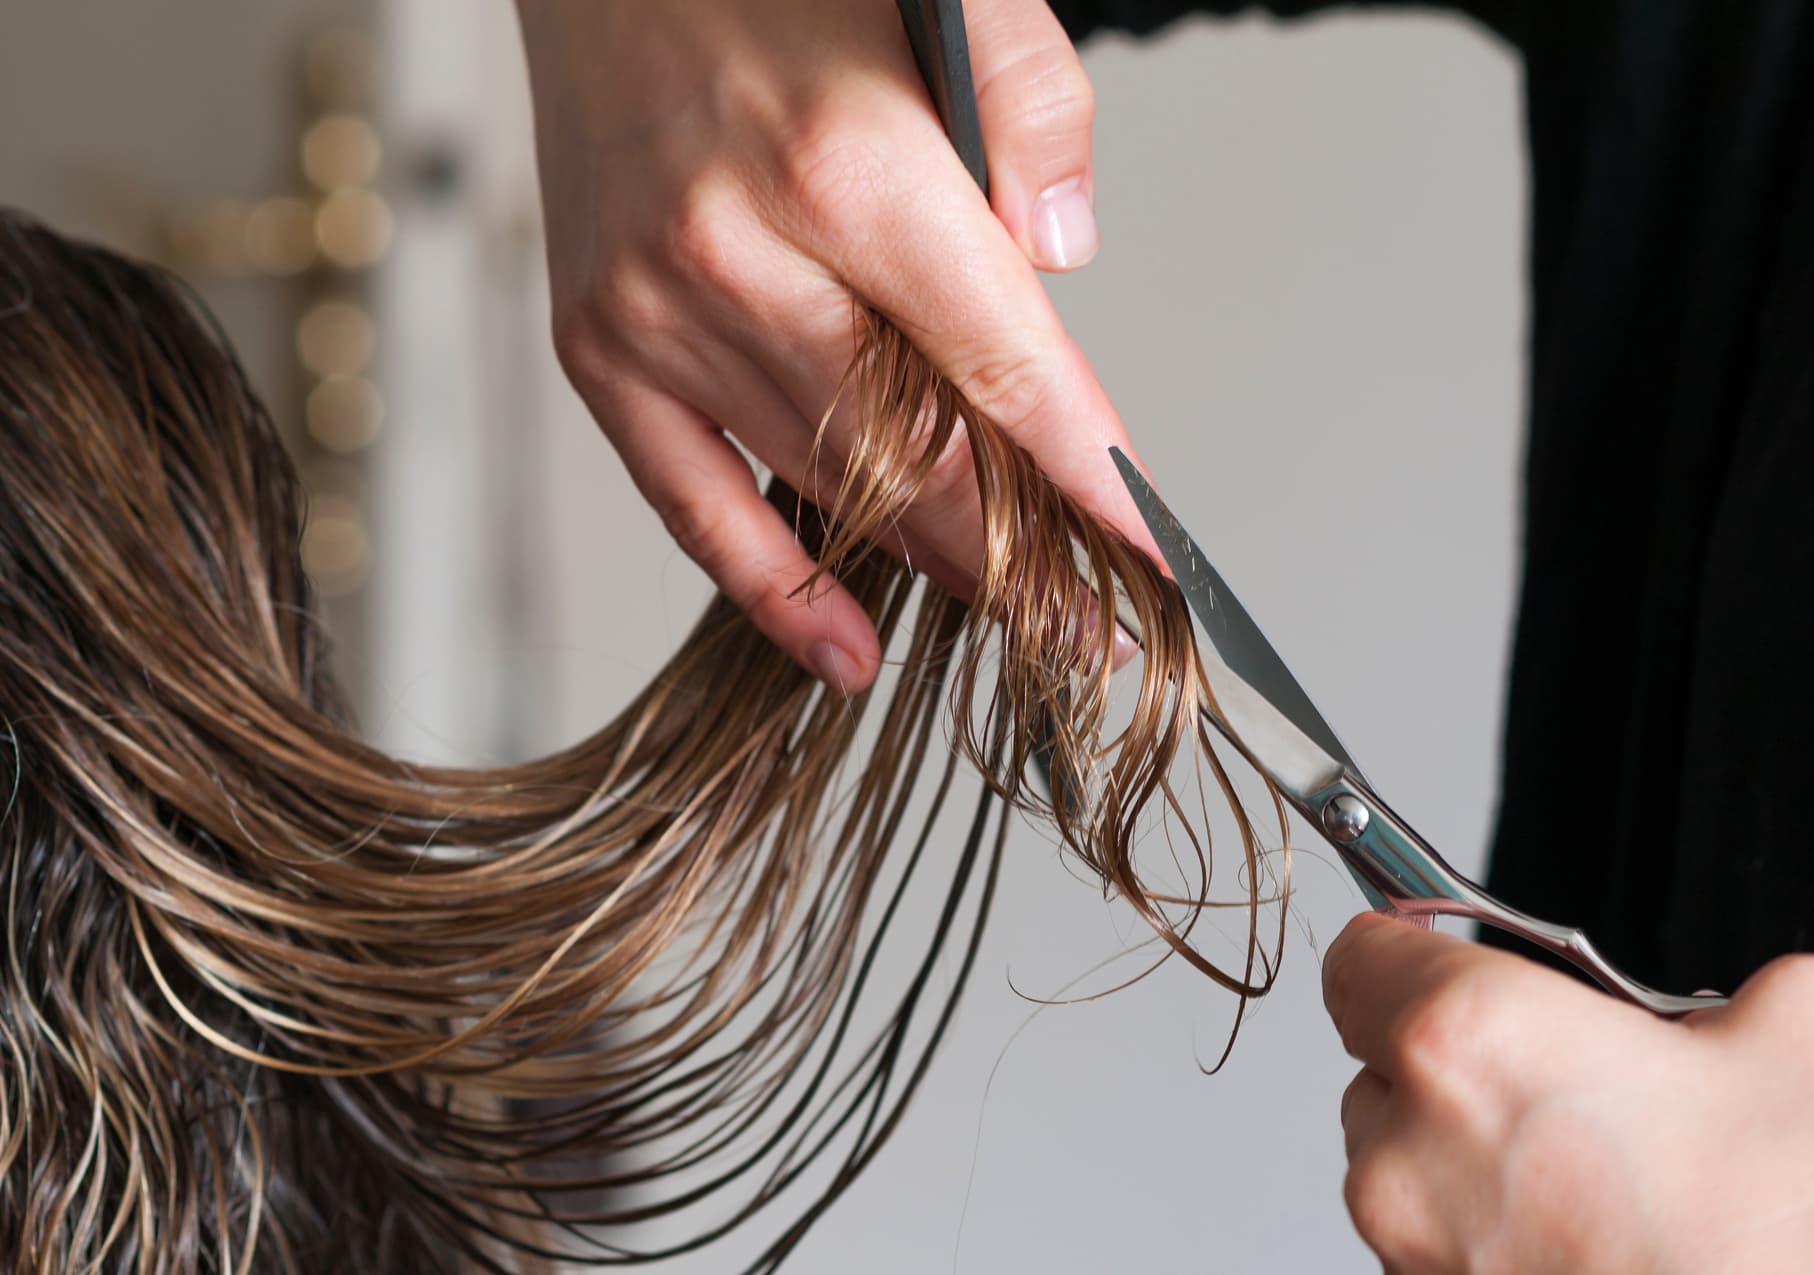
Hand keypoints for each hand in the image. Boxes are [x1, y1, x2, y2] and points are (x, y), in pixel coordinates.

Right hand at [515, 0, 1133, 689]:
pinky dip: (776, 590)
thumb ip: (1036, 116)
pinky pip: (694, 506)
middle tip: (1092, 623)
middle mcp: (737, 256)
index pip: (1000, 366)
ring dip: (931, 564)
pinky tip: (847, 650)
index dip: (1087, 477)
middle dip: (1020, 552)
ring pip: (828, 486)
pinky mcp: (600, 349)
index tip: (1150, 557)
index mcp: (845, 168)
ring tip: (1013, 616)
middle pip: (915, 455)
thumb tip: (1062, 263)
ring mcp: (656, 315)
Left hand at [1321, 912, 1813, 1273]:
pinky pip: (1441, 1245)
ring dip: (1483, 1158)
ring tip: (1609, 1183)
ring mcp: (1413, 1255)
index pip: (1360, 958)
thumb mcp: (1809, 1030)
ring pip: (1408, 1164)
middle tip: (1588, 1088)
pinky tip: (1600, 1245)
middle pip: (1386, 1066)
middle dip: (1473, 1064)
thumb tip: (1712, 1010)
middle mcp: (1407, 1153)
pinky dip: (1500, 1235)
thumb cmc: (1796, 1247)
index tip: (1459, 960)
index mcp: (1466, 1042)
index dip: (1416, 950)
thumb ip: (1722, 982)